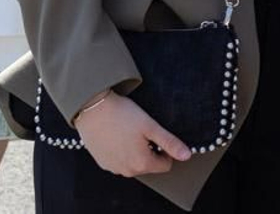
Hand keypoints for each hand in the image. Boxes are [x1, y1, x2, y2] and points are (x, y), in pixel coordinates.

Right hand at [75, 90, 191, 176]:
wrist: (92, 109)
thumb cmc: (122, 115)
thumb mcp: (151, 126)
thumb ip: (170, 143)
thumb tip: (186, 155)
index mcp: (141, 163)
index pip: (165, 165)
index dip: (166, 149)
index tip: (157, 135)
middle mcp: (127, 171)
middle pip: (149, 165)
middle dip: (150, 150)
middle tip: (142, 131)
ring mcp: (113, 168)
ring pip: (134, 163)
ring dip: (136, 150)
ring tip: (128, 132)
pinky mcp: (102, 162)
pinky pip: (119, 160)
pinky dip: (121, 150)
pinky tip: (117, 135)